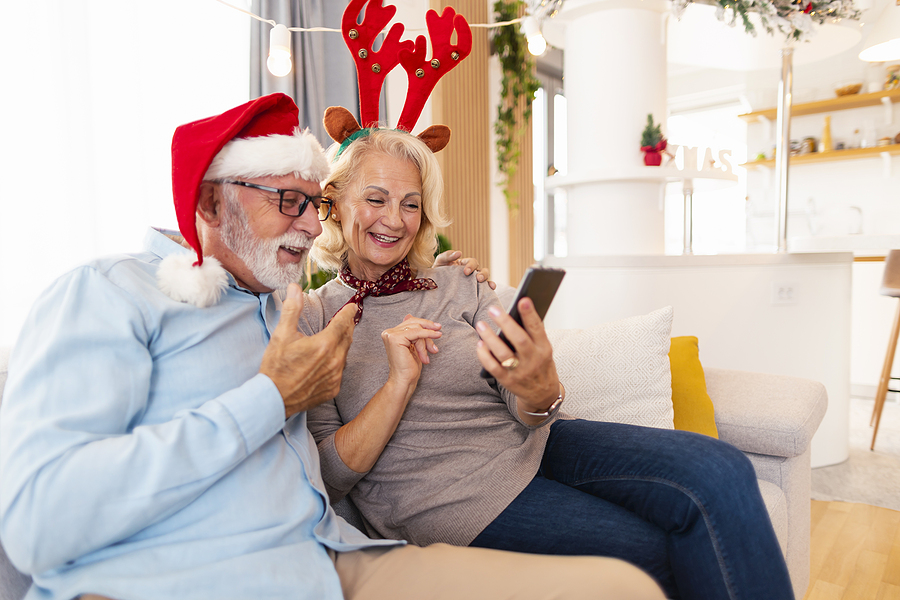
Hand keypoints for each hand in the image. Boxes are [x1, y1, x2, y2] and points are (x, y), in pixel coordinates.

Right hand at [260, 283, 356, 418]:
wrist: (274, 399)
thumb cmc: (276, 366)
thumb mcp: (281, 334)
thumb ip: (292, 309)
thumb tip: (295, 287)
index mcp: (324, 344)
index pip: (343, 322)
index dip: (348, 312)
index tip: (352, 306)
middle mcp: (335, 360)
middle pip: (347, 337)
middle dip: (347, 326)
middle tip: (346, 319)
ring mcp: (336, 376)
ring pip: (345, 354)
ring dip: (342, 344)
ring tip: (335, 337)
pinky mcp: (334, 388)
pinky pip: (340, 370)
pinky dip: (337, 361)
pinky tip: (328, 359)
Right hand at [381, 315, 441, 391]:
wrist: (404, 380)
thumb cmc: (409, 367)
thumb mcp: (413, 345)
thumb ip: (412, 331)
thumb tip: (409, 315)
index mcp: (391, 334)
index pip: (410, 323)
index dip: (425, 326)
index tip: (437, 329)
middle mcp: (388, 333)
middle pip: (414, 323)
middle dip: (428, 331)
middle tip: (439, 334)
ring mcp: (391, 335)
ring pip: (417, 328)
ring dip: (427, 341)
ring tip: (431, 352)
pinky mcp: (395, 339)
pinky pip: (417, 332)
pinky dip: (428, 335)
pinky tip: (436, 336)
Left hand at [432, 250, 495, 289]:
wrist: (433, 288)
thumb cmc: (437, 274)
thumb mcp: (439, 263)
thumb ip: (447, 256)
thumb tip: (459, 253)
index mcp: (464, 264)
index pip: (472, 262)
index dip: (471, 266)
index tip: (466, 272)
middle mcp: (471, 273)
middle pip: (482, 270)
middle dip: (483, 274)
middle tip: (478, 279)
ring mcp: (473, 283)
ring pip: (486, 280)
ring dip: (488, 281)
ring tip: (489, 286)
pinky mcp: (473, 292)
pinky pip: (484, 291)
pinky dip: (489, 290)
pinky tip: (491, 290)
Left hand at [475, 298, 559, 417]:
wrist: (543, 395)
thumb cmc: (541, 365)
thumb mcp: (544, 350)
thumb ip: (533, 335)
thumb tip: (515, 313)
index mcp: (544, 349)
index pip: (537, 329)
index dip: (530, 315)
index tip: (523, 300)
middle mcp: (533, 360)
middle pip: (519, 340)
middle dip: (506, 323)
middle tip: (493, 309)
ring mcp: (520, 372)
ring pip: (503, 353)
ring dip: (490, 338)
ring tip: (480, 325)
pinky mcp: (508, 381)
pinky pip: (493, 367)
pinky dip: (484, 355)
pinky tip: (480, 344)